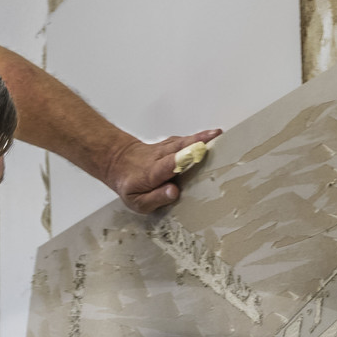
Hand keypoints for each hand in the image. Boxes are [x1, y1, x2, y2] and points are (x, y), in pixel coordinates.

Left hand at [104, 129, 221, 213]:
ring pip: (183, 141)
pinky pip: (184, 141)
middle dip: (196, 142)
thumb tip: (174, 192)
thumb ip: (155, 198)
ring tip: (218, 134)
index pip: (168, 165)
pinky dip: (198, 137)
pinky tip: (212, 136)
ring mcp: (164, 148)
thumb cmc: (130, 185)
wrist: (118, 161)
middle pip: (179, 147)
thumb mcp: (137, 201)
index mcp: (152, 173)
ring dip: (201, 137)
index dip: (182, 159)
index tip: (196, 154)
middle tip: (215, 137)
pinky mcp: (170, 144)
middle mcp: (159, 157)